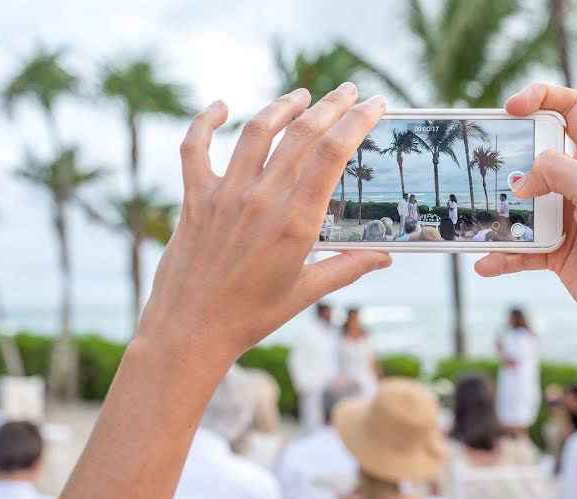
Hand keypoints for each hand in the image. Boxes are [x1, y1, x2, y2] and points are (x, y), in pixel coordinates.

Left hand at [137, 84, 390, 368]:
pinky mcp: (195, 198)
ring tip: (301, 94)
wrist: (190, 332)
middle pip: (302, 134)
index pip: (333, 155)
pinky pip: (195, 147)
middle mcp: (262, 200)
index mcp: (296, 222)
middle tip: (349, 89)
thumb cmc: (251, 316)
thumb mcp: (306, 292)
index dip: (357, 122)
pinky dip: (206, 121)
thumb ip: (348, 267)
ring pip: (256, 131)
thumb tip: (386, 257)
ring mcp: (226, 195)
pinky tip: (222, 106)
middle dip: (331, 105)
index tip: (375, 104)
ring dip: (282, 105)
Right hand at [475, 83, 576, 338]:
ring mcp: (566, 216)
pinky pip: (520, 247)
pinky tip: (487, 263)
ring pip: (522, 205)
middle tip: (487, 167)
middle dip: (510, 161)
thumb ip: (557, 171)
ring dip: (502, 215)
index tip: (511, 107)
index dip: (542, 97)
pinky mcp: (555, 249)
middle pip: (536, 156)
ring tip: (485, 222)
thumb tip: (521, 180)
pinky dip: (503, 255)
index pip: (571, 109)